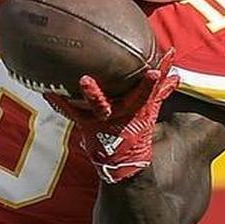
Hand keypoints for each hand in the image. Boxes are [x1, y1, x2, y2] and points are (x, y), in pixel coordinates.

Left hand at [43, 50, 179, 182]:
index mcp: (137, 108)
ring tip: (84, 79)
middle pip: (133, 98)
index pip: (149, 92)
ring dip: (93, 92)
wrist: (120, 159)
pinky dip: (59, 102)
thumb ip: (160, 92)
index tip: (161, 64)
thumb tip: (176, 76)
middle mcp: (122, 113)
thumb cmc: (134, 129)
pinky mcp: (86, 124)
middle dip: (139, 87)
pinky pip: (71, 112)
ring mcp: (104, 120)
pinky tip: (48, 92)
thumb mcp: (149, 111)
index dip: (154, 80)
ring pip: (99, 105)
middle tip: (145, 73)